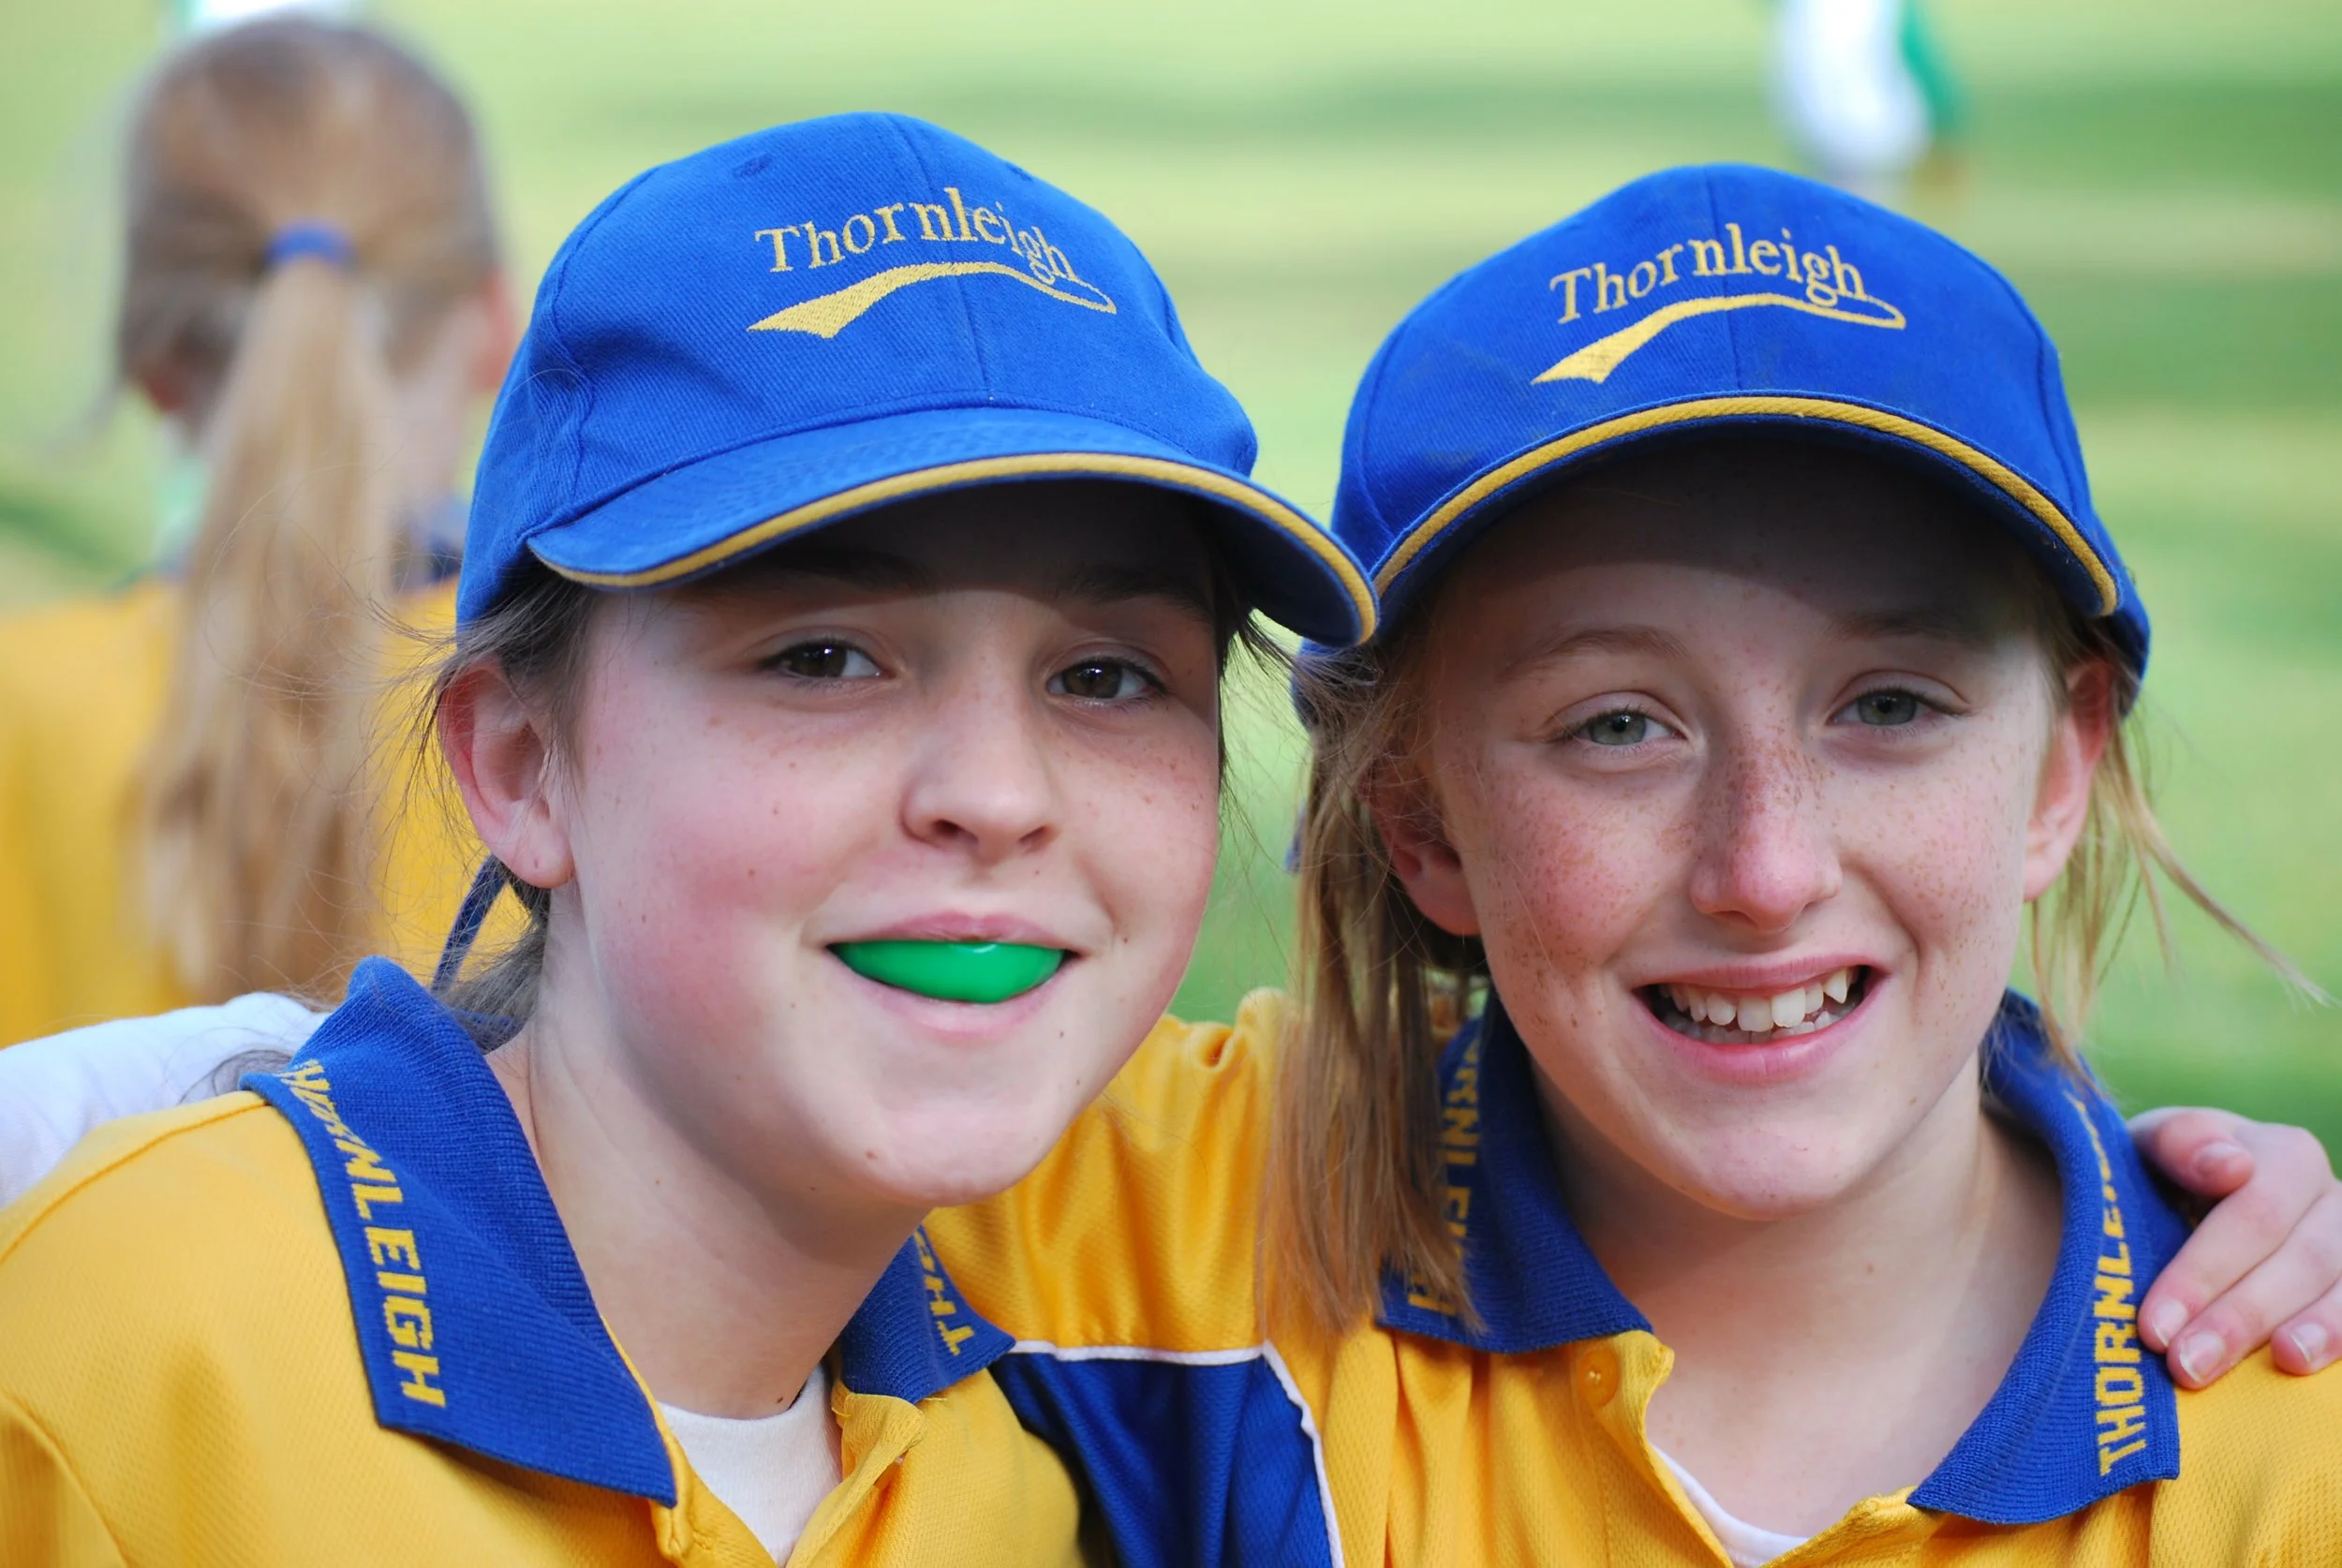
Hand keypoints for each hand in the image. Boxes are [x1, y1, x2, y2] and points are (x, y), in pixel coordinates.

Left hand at [2131, 1107, 2341, 1387]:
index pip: (2253, 1213)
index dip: (2203, 1272)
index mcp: (2284, 1154)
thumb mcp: (2155, 1147)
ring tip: (2275, 1367)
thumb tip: (2231, 1166)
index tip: (2153, 1327)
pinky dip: (2341, 1340)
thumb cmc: (2168, 1175)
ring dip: (2307, 1334)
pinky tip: (2309, 1369)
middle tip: (2185, 1366)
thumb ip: (2181, 1142)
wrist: (2192, 1199)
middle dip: (2240, 1317)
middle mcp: (2331, 1199)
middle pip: (2301, 1259)